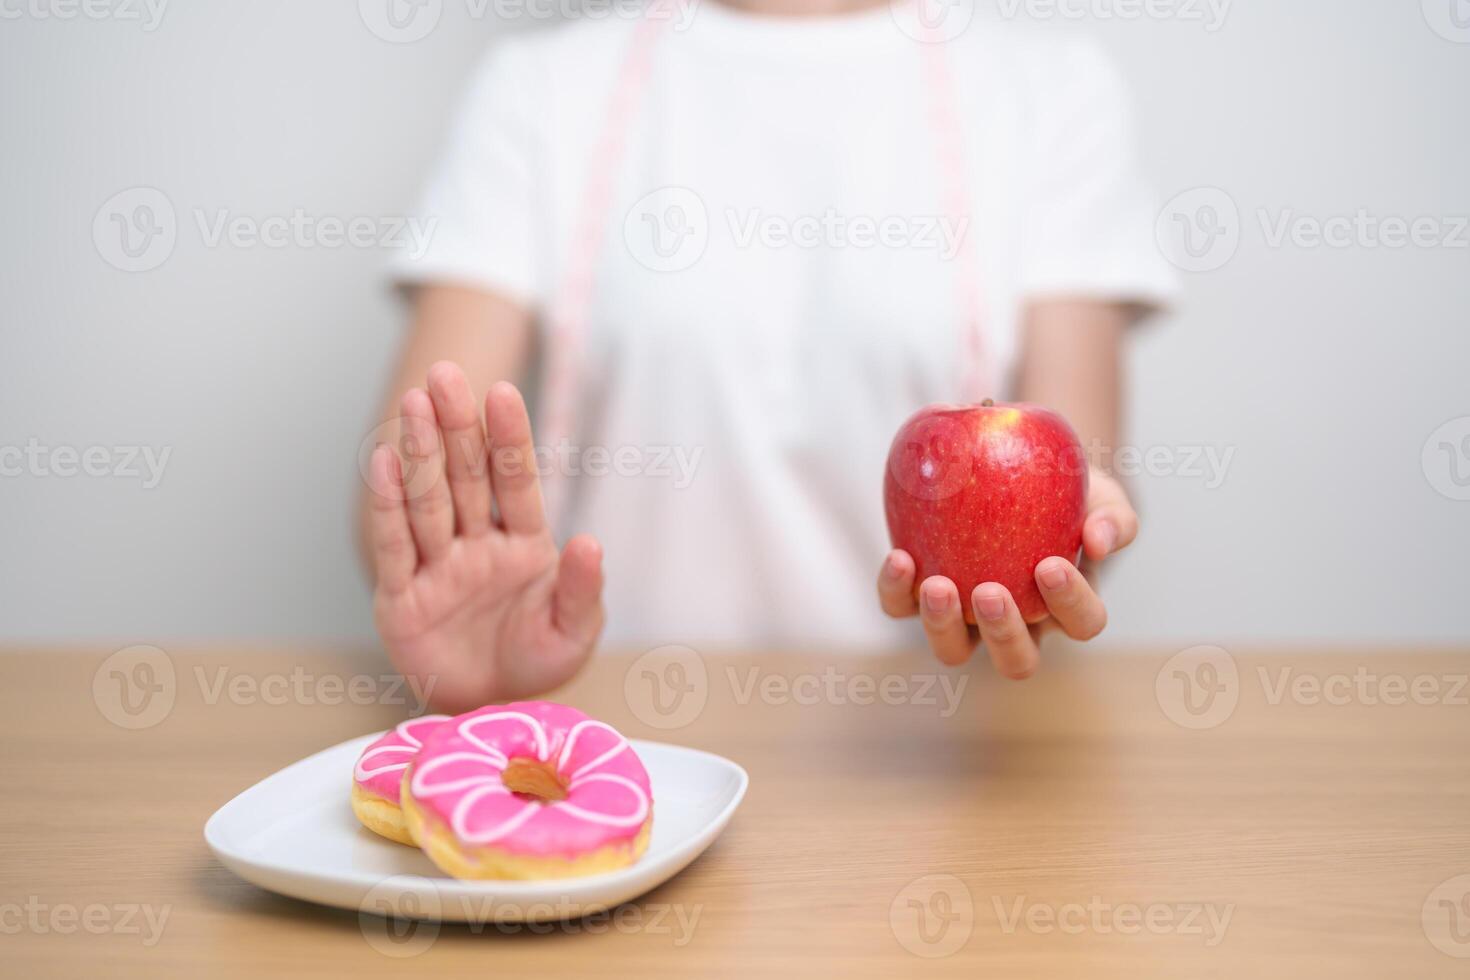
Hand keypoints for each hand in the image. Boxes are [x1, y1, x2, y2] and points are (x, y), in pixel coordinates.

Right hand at [366, 362, 603, 711]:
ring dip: (421, 452)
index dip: (508, 438)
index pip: (515, 481)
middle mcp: (477, 545)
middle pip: (466, 476)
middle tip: (445, 376)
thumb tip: (590, 543)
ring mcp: (437, 567)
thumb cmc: (537, 664)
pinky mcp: (401, 598)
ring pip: (428, 500)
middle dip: (457, 426)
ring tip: (413, 403)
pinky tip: (382, 462)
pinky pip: (393, 545)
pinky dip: (387, 506)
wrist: (492, 716)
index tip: (502, 392)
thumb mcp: (574, 632)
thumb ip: (582, 589)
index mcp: (524, 544)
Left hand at [876, 468, 1137, 678]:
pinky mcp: (917, 598)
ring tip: (937, 584)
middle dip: (1002, 634)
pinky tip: (900, 557)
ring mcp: (965, 619)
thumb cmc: (1065, 489)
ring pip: (954, 650)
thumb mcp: (1101, 495)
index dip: (1070, 604)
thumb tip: (1099, 539)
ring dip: (943, 625)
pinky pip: (901, 608)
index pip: (1082, 623)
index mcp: (1067, 608)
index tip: (1050, 565)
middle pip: (1016, 660)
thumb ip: (1112, 517)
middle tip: (990, 592)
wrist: (1012, 469)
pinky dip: (895, 591)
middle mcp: (1017, 626)